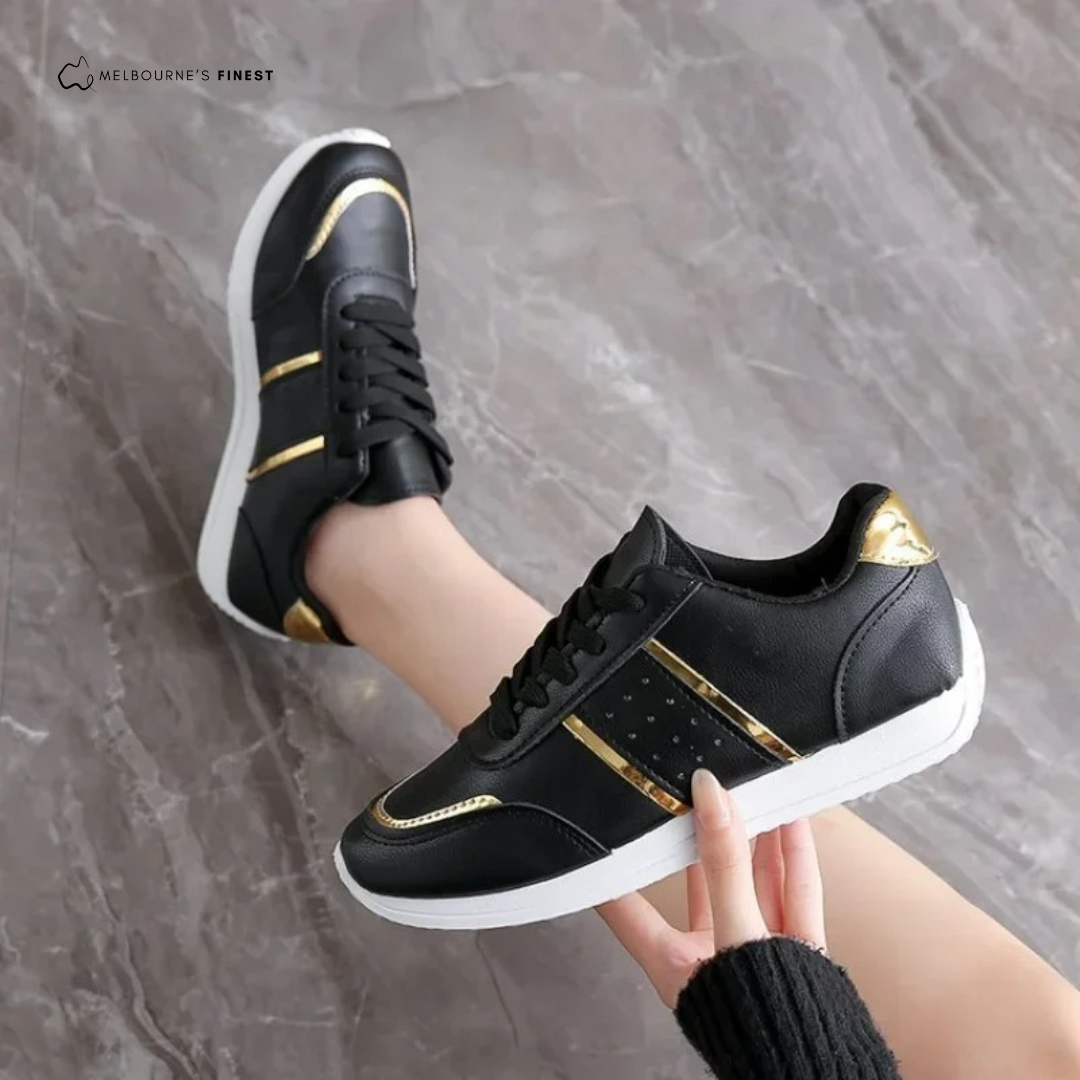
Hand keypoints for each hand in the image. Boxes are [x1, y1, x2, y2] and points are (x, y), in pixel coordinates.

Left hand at [599, 769, 826, 1008]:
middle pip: (704, 885)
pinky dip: (794, 856)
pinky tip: (792, 821)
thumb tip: (710, 800)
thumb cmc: (763, 1023)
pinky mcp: (798, 951)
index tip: (598, 841)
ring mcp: (757, 951)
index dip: (612, 878)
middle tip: (697, 793)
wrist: (823, 1065)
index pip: (629, 913)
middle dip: (704, 838)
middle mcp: (712, 956)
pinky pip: (795, 894)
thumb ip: (724, 867)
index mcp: (675, 966)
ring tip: (746, 791)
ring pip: (753, 882)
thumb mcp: (733, 931)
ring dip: (753, 837)